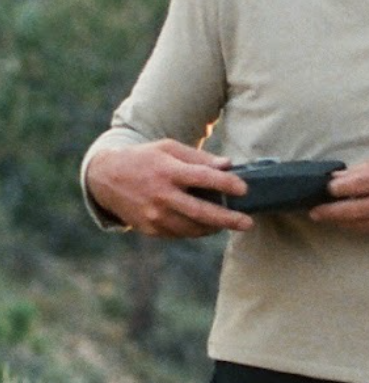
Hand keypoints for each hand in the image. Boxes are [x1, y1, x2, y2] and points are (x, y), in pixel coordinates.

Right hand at [83, 139, 252, 237]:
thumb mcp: (168, 149)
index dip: (225, 184)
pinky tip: (207, 225)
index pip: (202, 178)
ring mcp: (153, 215)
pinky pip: (179, 233)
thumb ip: (199, 158)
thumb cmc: (145, 159)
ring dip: (214, 227)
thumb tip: (228, 165)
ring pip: (191, 227)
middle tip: (247, 223)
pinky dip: (196, 230)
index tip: (244, 189)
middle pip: (200, 211)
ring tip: (230, 223)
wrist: (105, 177)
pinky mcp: (149, 228)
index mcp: (168, 171)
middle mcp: (160, 195)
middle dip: (227, 219)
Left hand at [311, 152, 368, 238]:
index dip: (333, 189)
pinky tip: (348, 222)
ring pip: (358, 224)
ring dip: (339, 221)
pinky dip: (357, 226)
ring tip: (325, 217)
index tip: (323, 189)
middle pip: (350, 209)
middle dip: (328, 211)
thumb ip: (367, 168)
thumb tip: (339, 178)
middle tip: (313, 211)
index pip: (352, 185)